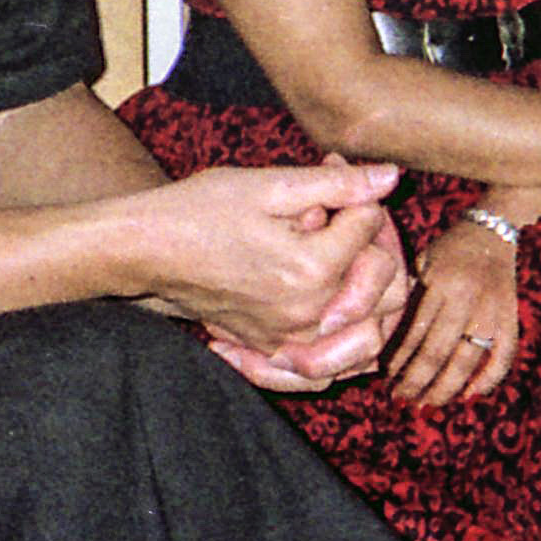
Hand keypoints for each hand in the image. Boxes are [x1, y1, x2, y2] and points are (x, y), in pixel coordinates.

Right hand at [120, 158, 408, 388]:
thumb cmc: (201, 210)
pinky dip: (349, 344)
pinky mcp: (275, 351)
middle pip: (390, 286)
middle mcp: (309, 315)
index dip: (360, 193)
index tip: (334, 172)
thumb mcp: (270, 186)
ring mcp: (292, 340)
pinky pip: (334, 368)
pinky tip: (345, 309)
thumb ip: (339, 186)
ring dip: (376, 294)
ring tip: (354, 255)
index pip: (373, 228)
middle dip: (380, 241)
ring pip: (373, 334)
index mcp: (313, 269)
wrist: (146, 250)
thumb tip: (393, 177)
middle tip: (348, 212)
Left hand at [383, 211, 524, 404]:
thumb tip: (388, 347)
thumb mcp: (422, 263)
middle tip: (402, 398)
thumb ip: (411, 300)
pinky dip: (488, 379)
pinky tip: (468, 395)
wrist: (492, 229)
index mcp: (442, 283)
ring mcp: (493, 310)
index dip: (401, 361)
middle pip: (440, 353)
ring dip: (445, 388)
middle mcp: (469, 299)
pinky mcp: (511, 317)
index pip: (417, 334)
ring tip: (427, 403)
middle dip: (418, 381)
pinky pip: (504, 355)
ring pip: (468, 361)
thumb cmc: (449, 248)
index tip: (387, 379)